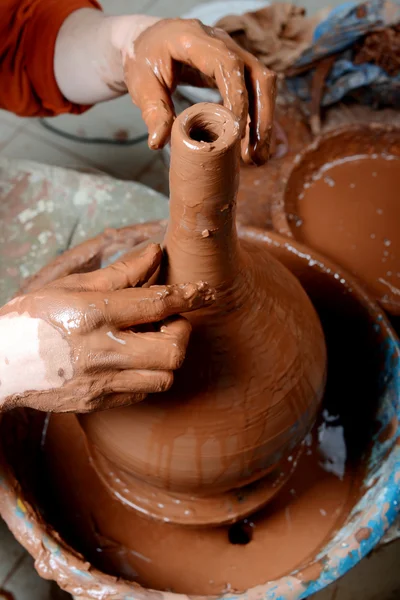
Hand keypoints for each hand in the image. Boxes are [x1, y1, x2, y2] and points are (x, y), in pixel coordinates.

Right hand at [0, 244, 213, 413]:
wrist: (1, 365)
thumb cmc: (33, 317)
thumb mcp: (73, 286)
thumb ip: (120, 273)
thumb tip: (155, 252)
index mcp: (93, 314)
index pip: (156, 304)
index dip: (188, 296)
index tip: (204, 291)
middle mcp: (101, 351)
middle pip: (172, 351)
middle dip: (181, 332)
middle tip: (169, 321)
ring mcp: (100, 382)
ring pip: (164, 377)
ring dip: (167, 356)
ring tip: (151, 341)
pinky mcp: (99, 403)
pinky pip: (143, 392)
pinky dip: (148, 374)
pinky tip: (133, 360)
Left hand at [55, 12, 275, 164]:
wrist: (147, 42)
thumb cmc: (143, 60)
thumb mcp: (141, 85)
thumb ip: (152, 111)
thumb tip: (158, 142)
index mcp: (194, 39)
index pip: (228, 65)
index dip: (237, 98)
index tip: (236, 134)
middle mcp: (221, 42)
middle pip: (257, 75)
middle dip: (262, 117)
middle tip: (255, 155)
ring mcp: (233, 53)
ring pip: (263, 85)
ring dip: (264, 122)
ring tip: (258, 158)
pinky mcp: (237, 69)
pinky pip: (256, 92)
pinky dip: (258, 120)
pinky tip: (255, 146)